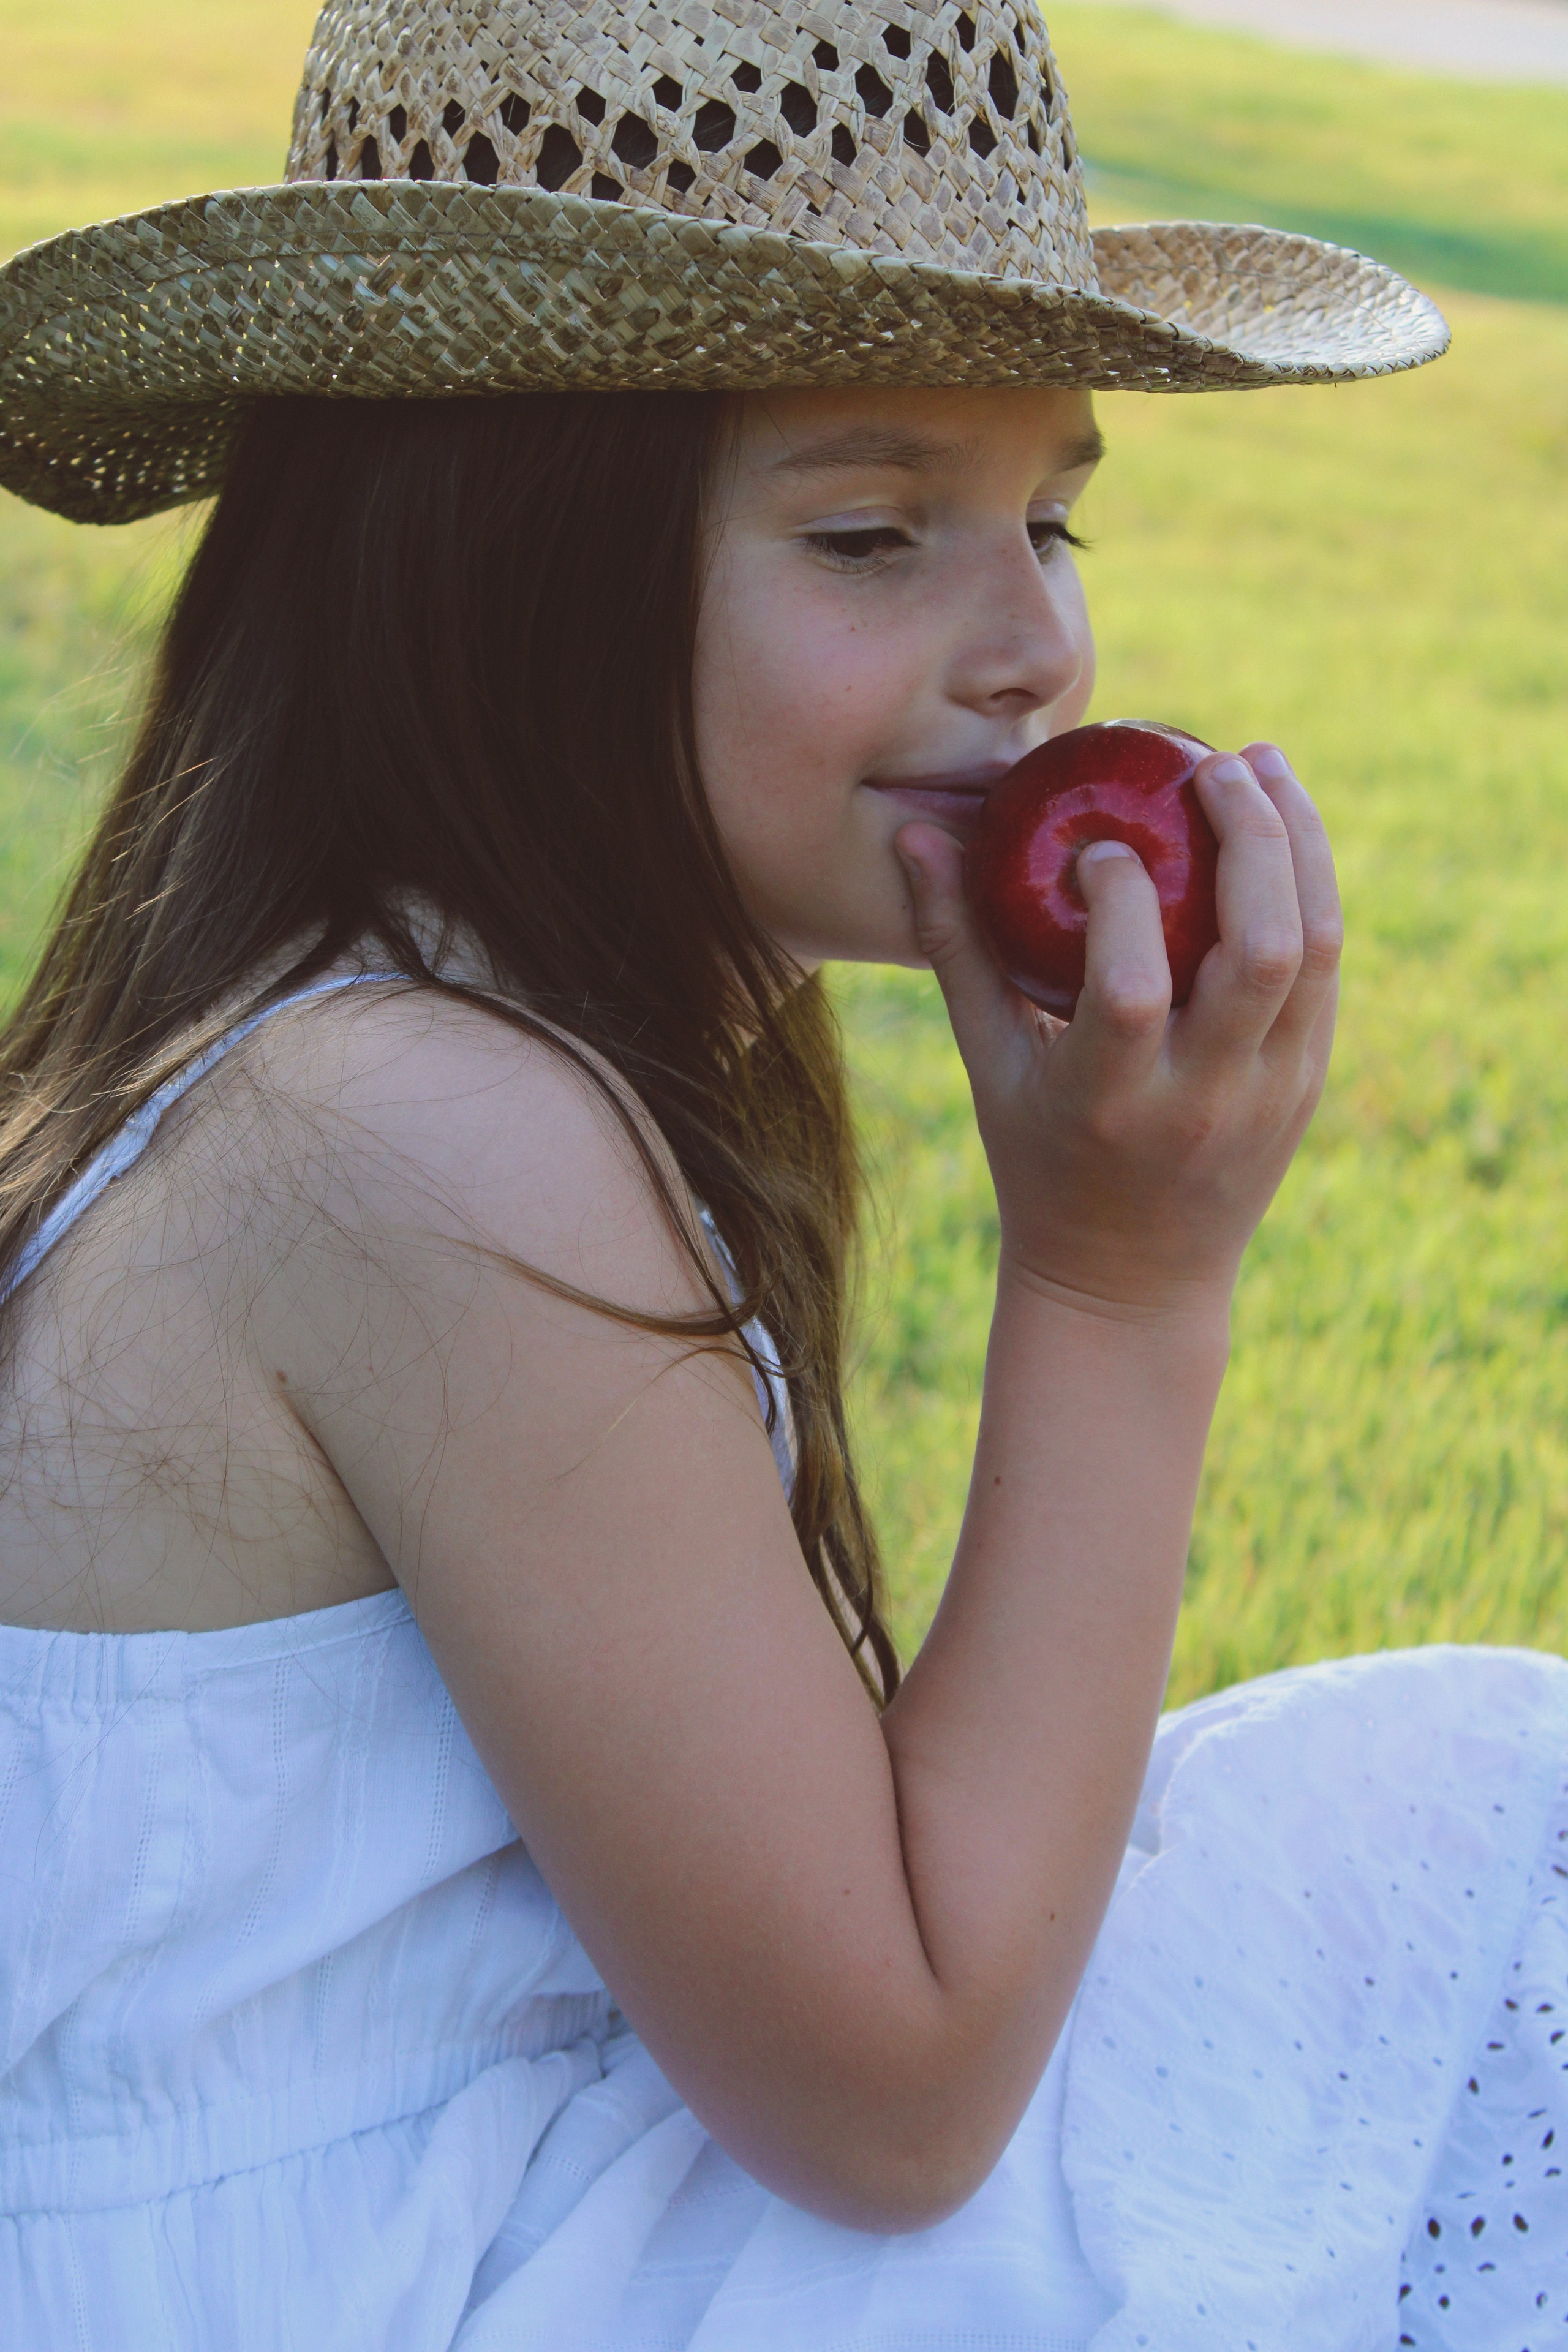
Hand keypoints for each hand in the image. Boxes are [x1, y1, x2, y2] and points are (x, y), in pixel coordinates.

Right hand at [896, 743, 1341, 1316]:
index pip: (1131, 988)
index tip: (1098, 850)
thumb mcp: (987, 1068)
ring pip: (1315, 949)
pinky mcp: (1306, 1085)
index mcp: (1109, 1102)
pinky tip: (1285, 830)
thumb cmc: (1038, 1160)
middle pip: (1259, 950)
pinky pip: (1326, 969)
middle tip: (1214, 764)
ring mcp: (1269, 1095)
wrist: (1132, 1281)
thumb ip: (954, 950)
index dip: (1120, 901)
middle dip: (1250, 838)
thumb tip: (913, 839)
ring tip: (1264, 764)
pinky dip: (1313, 887)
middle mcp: (1203, 1100)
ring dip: (1301, 843)